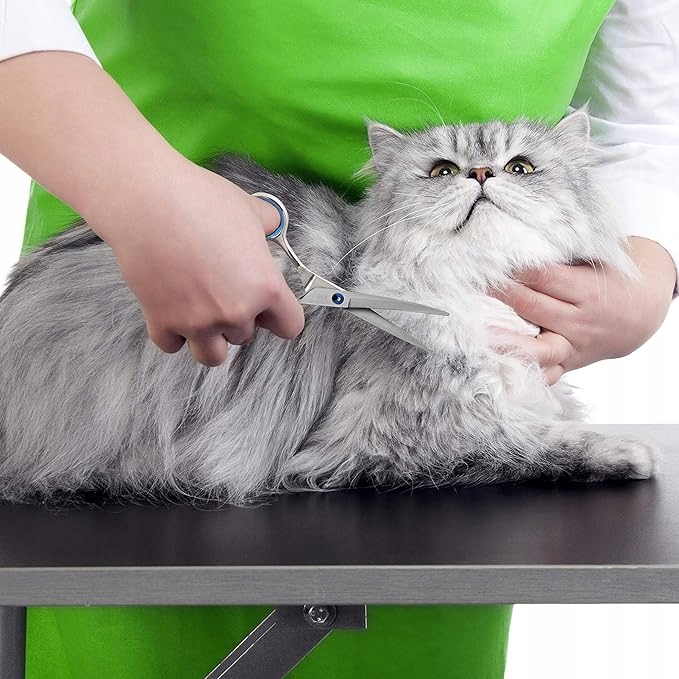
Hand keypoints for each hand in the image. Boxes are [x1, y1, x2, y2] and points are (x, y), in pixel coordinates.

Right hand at [0, 51, 303, 367]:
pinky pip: (172, 345)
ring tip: (201, 311)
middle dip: (237, 317)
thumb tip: (271, 227)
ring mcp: (197, 323)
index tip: (269, 307)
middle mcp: (234, 313)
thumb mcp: (250, 209)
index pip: (290, 327)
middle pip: (246, 336)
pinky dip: (172, 332)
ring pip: (212, 355)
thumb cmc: (203, 199)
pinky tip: (171, 308)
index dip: (280, 316)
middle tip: (221, 288)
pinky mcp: (161, 322)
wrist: (147, 201)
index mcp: (265, 288)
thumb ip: (268, 225)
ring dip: (210, 338)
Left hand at [489, 237, 676, 384]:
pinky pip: (545, 375)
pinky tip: (497, 369)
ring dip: (503, 339)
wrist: (640, 313)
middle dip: (498, 294)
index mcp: (588, 290)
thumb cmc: (607, 280)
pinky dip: (523, 374)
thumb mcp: (594, 261)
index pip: (542, 276)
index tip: (486, 258)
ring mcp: (573, 347)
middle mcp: (580, 321)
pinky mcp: (567, 365)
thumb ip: (560, 256)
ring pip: (534, 348)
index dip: (513, 267)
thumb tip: (516, 240)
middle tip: (466, 284)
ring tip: (474, 332)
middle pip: (531, 306)